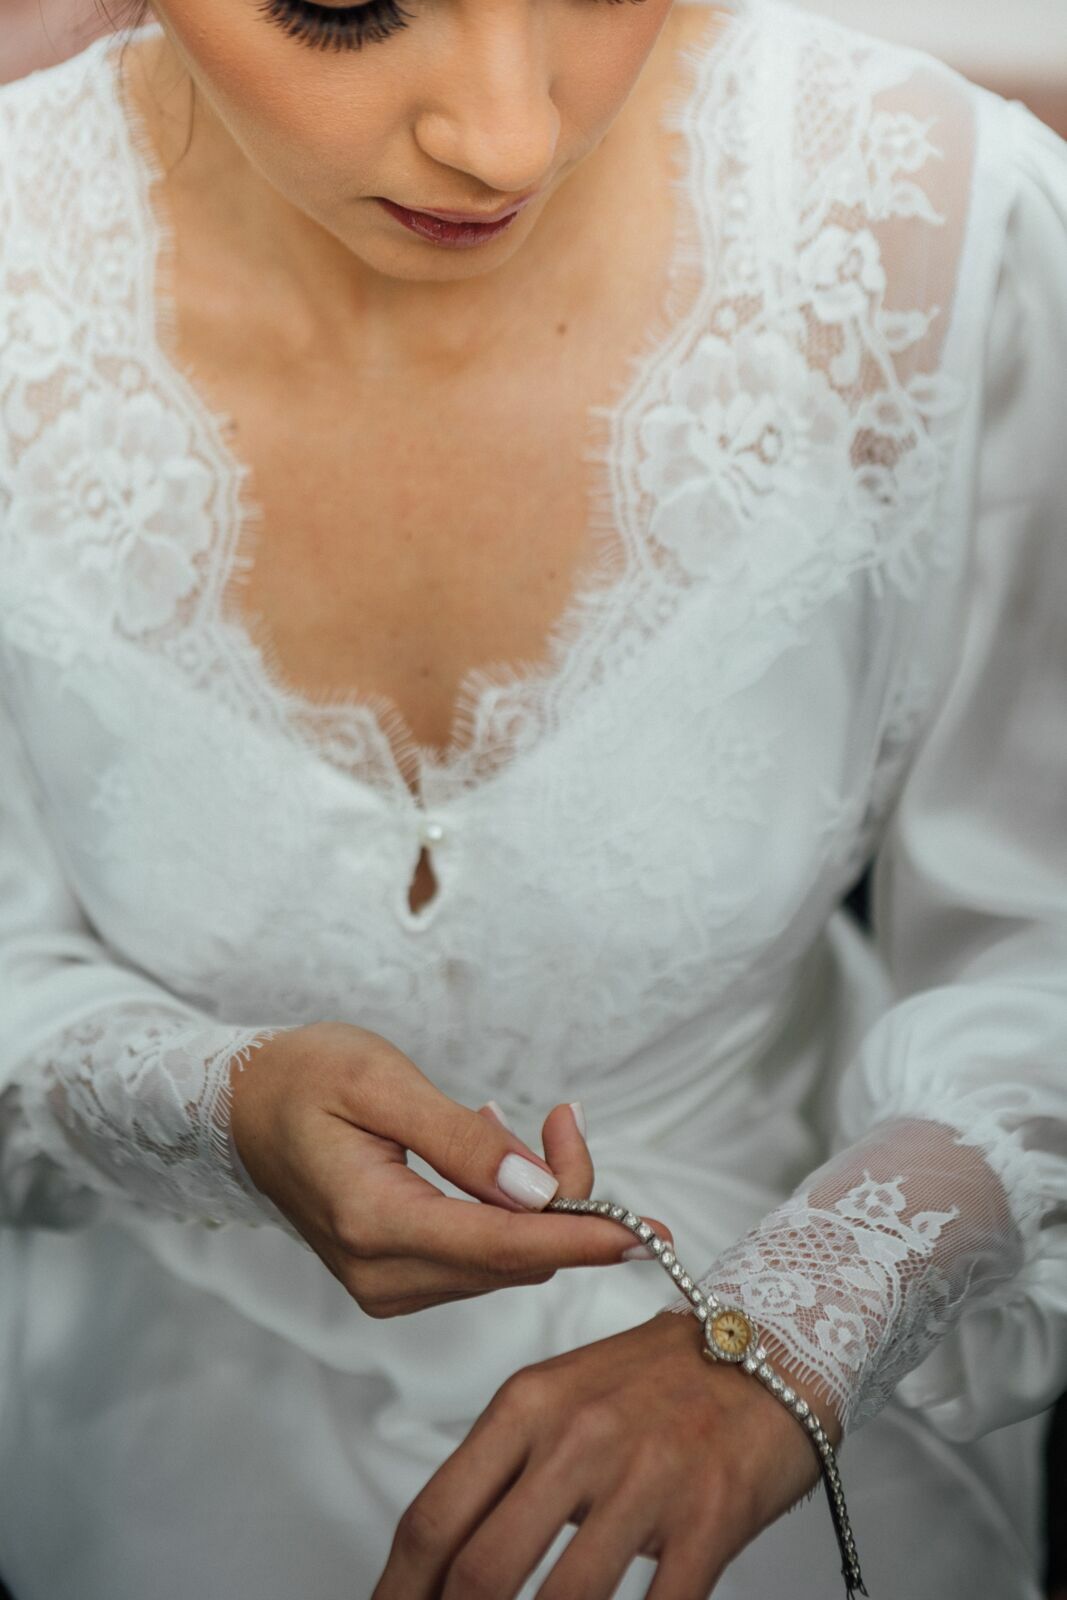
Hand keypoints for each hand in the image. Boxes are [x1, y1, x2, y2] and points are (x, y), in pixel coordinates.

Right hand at [229, 1021, 672, 1316]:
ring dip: (535, 1202)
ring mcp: (386, 1286)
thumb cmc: (303, 1076)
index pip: (502, 1245)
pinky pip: (480, 1256)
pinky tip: (490, 1161)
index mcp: (372, 1221)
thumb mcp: (380, 1082)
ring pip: (504, 1260)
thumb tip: (541, 1191)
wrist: (239, 1108)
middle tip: (563, 1118)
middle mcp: (380, 1273)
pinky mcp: (395, 1280)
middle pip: (514, 1256)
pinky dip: (507, 1213)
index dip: (582, 1238)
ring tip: (519, 1124)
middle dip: (564, 1198)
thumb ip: (461, 1141)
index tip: (646, 1234)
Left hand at [372, 1309, 830, 1599]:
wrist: (772, 1346)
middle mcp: (577, 1438)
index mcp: (528, 1405)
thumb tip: (445, 1564)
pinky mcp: (709, 1518)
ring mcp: (645, 1478)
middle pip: (481, 1572)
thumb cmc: (659, 1380)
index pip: (435, 1519)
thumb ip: (505, 1469)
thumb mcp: (563, 1398)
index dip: (399, 1594)